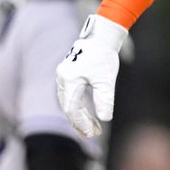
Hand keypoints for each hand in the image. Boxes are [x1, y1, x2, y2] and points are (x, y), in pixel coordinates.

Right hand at [56, 14, 127, 136]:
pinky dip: (77, 104)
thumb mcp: (106, 80)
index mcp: (69, 79)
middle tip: (91, 133)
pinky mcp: (67, 72)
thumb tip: (105, 118)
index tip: (91, 133)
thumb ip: (104, 99)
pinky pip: (69, 93)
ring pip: (67, 100)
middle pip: (67, 106)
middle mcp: (62, 77)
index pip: (72, 108)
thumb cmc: (104, 56)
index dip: (81, 122)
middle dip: (79, 121)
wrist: (102, 36)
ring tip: (92, 125)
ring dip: (78, 114)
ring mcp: (63, 74)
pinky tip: (87, 111)